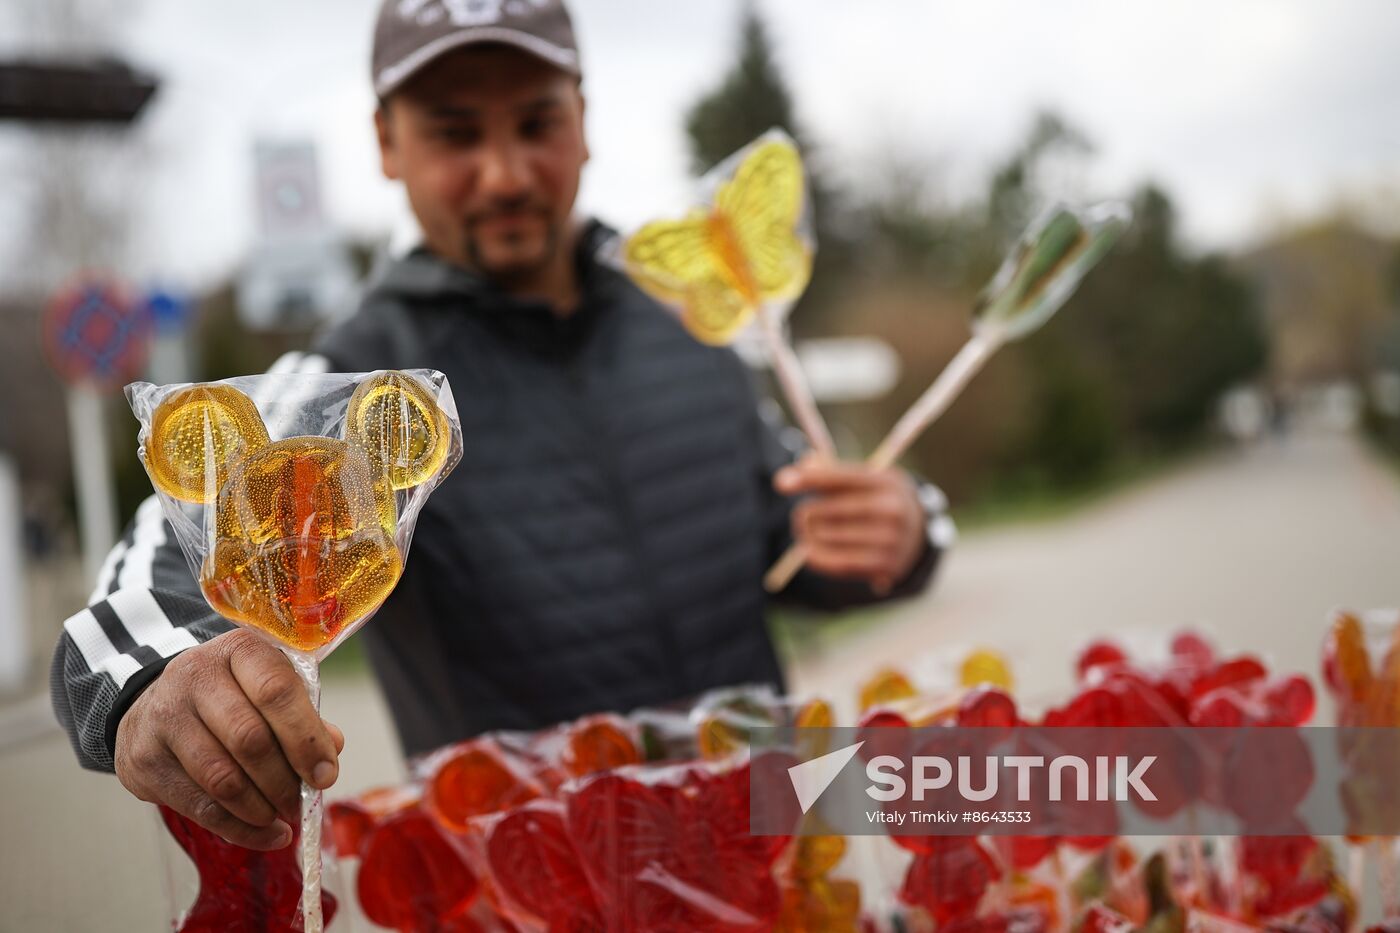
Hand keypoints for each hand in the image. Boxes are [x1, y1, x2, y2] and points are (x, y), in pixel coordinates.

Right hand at [114, 628, 344, 849]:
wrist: (157, 702)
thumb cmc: (232, 697)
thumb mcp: (270, 689)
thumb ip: (303, 715)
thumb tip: (332, 747)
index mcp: (238, 650)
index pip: (276, 691)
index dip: (306, 739)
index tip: (326, 775)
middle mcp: (195, 676)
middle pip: (249, 739)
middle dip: (284, 781)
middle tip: (302, 804)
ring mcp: (164, 717)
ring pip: (223, 778)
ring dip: (261, 809)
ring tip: (283, 819)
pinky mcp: (145, 760)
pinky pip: (199, 805)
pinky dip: (239, 829)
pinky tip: (266, 835)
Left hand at [775, 454, 928, 592]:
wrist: (918, 533)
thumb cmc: (879, 498)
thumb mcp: (865, 478)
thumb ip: (832, 471)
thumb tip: (803, 464)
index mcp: (887, 481)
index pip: (840, 478)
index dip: (808, 479)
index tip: (780, 482)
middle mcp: (892, 510)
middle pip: (828, 510)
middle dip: (806, 513)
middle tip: (801, 517)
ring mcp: (890, 540)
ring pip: (827, 536)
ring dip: (809, 535)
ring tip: (807, 532)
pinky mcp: (884, 566)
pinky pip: (836, 562)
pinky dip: (815, 556)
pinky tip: (806, 551)